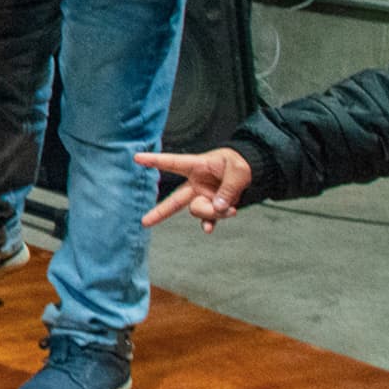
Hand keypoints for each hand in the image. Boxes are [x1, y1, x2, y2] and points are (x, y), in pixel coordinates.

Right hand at [136, 145, 253, 231]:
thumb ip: (229, 188)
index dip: (154, 160)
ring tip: (232, 209)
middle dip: (160, 212)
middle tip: (144, 222)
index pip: (173, 163)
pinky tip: (209, 229)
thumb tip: (218, 207)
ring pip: (198, 211)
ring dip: (213, 213)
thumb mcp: (238, 171)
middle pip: (174, 200)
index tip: (137, 158)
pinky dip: (210, 223)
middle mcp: (195, 184)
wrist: (251, 171)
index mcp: (197, 166)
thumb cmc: (240, 164)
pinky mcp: (212, 206)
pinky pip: (207, 219)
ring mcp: (202, 196)